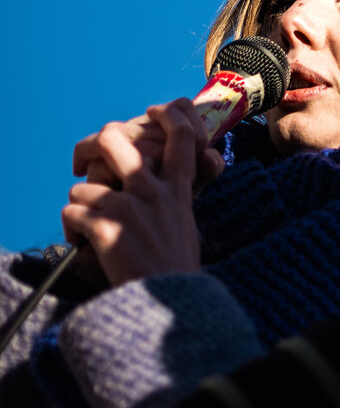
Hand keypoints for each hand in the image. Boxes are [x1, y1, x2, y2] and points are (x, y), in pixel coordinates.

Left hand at [62, 99, 217, 285]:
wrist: (168, 302)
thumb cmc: (175, 262)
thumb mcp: (186, 218)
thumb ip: (181, 189)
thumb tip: (192, 166)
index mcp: (178, 188)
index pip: (183, 133)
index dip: (167, 113)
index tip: (153, 112)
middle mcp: (156, 192)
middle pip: (120, 140)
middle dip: (98, 144)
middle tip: (92, 158)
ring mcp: (132, 210)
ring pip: (83, 185)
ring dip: (79, 203)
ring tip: (86, 218)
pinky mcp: (108, 231)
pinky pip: (71, 213)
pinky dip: (71, 227)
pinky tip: (82, 241)